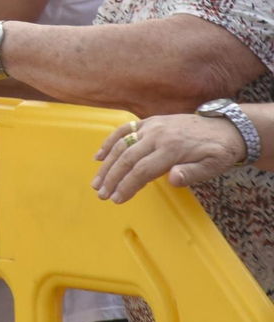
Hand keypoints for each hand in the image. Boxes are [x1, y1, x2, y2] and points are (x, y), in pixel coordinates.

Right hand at [93, 114, 246, 203]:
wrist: (224, 127)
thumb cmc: (218, 151)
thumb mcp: (213, 166)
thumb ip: (192, 173)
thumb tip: (172, 179)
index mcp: (172, 149)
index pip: (143, 170)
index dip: (127, 186)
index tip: (117, 199)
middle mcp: (157, 135)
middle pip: (127, 158)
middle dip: (112, 178)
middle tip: (101, 194)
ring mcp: (151, 126)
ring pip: (121, 145)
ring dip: (106, 164)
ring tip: (97, 182)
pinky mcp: (149, 122)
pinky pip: (123, 130)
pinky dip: (109, 142)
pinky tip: (99, 156)